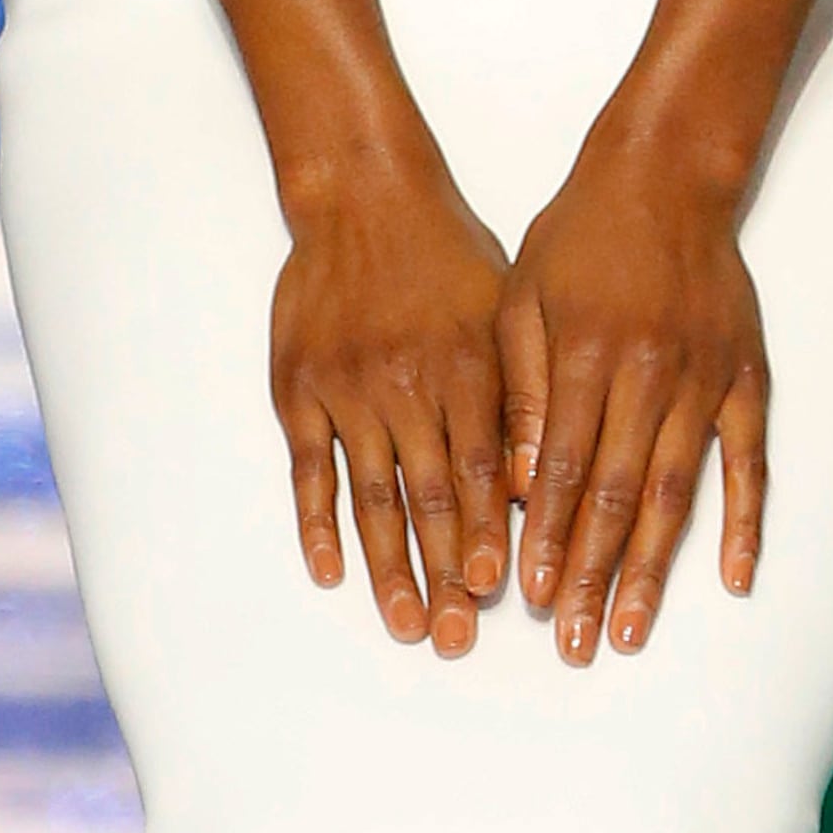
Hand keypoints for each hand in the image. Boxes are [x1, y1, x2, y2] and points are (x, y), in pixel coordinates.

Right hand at [272, 159, 515, 651]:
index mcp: (466, 368)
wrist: (363, 196)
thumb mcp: (505, 310)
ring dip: (388, 567)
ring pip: (371, 496)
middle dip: (446, 575)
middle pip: (429, 499)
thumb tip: (534, 482)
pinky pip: (309, 470)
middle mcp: (407, 385)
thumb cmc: (448, 254)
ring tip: (403, 623)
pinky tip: (330, 572)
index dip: (491, 537)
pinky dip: (316, 525)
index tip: (500, 594)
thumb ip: (520, 393)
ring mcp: (347, 390)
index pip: (484, 472)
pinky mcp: (298, 389)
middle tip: (456, 637)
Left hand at [503, 132, 769, 661]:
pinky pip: (749, 465)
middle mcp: (650, 378)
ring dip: (654, 567)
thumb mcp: (523, 299)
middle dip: (594, 576)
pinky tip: (737, 577)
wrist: (665, 176)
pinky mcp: (746, 380)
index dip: (548, 539)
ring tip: (634, 628)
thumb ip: (521, 391)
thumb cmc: (579, 236)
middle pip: (617, 498)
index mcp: (587, 358)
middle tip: (577, 641)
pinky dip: (745, 524)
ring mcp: (705, 383)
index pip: (561, 471)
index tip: (531, 596)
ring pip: (676, 494)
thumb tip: (516, 484)